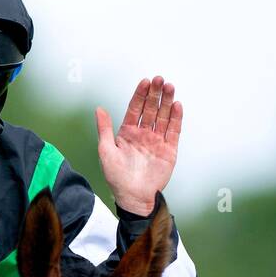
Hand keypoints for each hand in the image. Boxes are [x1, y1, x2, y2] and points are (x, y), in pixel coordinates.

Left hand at [95, 76, 182, 215]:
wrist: (133, 197)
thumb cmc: (116, 177)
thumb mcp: (106, 151)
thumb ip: (104, 129)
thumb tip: (99, 108)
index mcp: (128, 133)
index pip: (136, 108)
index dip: (140, 95)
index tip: (144, 81)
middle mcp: (144, 134)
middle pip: (151, 109)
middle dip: (155, 94)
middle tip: (159, 79)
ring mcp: (157, 141)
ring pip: (164, 117)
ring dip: (167, 102)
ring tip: (170, 87)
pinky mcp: (169, 150)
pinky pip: (174, 131)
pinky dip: (176, 118)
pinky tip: (176, 105)